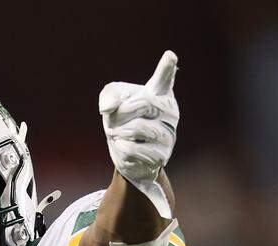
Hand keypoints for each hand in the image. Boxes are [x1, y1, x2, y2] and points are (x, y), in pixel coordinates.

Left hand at [99, 51, 178, 216]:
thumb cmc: (123, 120)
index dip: (166, 68)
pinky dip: (120, 148)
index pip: (164, 79)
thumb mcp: (112, 102)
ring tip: (121, 134)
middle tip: (115, 120)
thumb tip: (107, 108)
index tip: (169, 56)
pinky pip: (131, 149)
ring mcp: (169, 135)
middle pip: (143, 103)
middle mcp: (170, 112)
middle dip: (121, 112)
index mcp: (161, 93)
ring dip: (119, 132)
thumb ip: (110, 94)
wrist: (128, 153)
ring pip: (136, 128)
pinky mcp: (162, 156)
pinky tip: (126, 147)